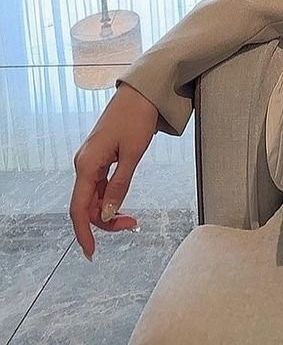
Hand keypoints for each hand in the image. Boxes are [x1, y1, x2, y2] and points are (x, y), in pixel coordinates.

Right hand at [69, 81, 158, 259]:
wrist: (141, 92)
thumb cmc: (138, 118)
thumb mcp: (133, 154)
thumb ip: (119, 185)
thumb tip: (106, 214)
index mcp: (87, 164)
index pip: (78, 208)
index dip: (84, 232)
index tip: (91, 253)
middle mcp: (83, 164)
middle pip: (86, 205)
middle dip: (104, 221)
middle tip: (132, 225)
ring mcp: (90, 160)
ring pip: (93, 196)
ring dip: (108, 210)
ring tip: (131, 217)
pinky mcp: (100, 156)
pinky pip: (99, 184)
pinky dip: (109, 197)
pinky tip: (121, 202)